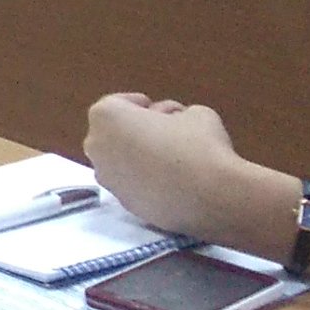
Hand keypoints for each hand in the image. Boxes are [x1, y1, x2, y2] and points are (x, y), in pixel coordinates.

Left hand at [86, 94, 248, 239]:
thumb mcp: (195, 113)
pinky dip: (147, 181)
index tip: (161, 111)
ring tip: (175, 160)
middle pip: (116, 133)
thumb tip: (174, 124)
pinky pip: (133, 185)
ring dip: (142, 157)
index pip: (120, 104)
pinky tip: (174, 183)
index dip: (142, 106)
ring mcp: (108, 180)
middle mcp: (97, 147)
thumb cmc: (199, 144)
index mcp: (106, 117)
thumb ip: (174, 114)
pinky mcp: (125, 205)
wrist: (212, 197)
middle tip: (170, 133)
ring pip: (122, 160)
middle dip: (139, 130)